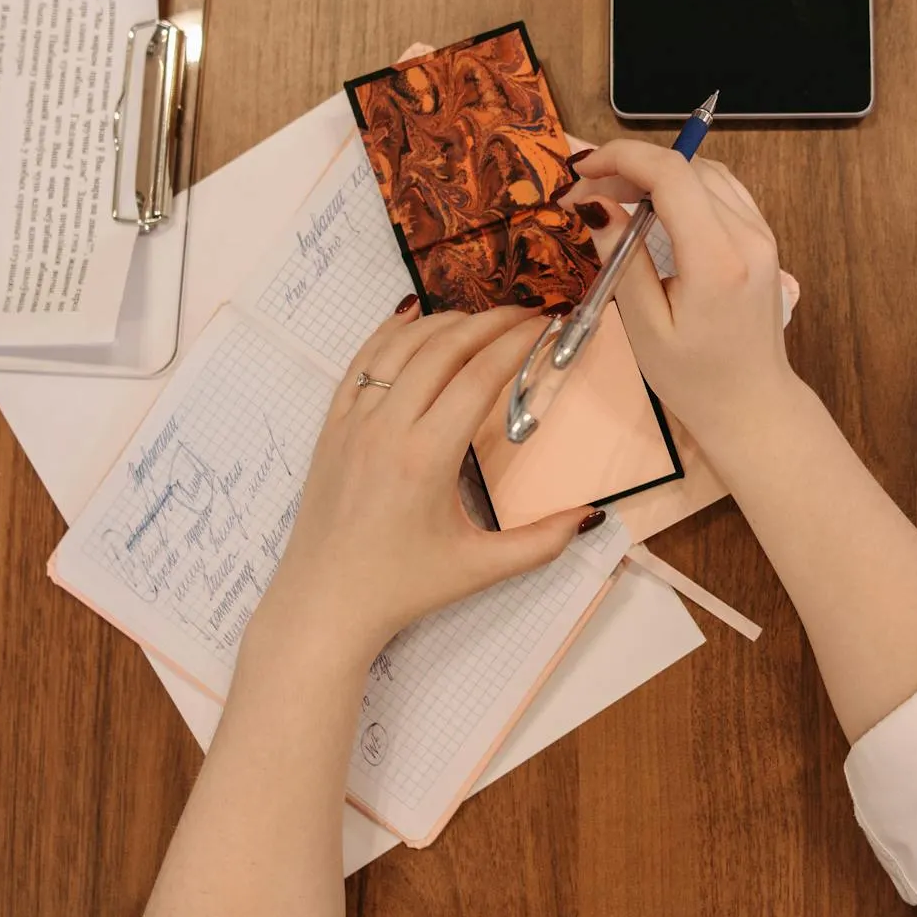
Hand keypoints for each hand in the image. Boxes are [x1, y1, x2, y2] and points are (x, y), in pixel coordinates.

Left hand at [254, 301, 603, 663]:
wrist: (325, 602)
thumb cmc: (402, 587)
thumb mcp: (479, 569)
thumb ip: (542, 543)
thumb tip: (591, 517)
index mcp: (426, 457)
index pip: (479, 377)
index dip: (516, 343)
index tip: (544, 326)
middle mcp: (386, 428)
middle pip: (443, 349)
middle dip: (488, 323)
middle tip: (524, 314)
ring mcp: (353, 422)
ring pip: (400, 347)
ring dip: (442, 322)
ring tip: (479, 319)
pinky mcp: (331, 426)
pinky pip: (361, 363)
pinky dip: (389, 333)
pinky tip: (411, 318)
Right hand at [567, 140, 798, 442]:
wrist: (752, 403)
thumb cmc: (694, 378)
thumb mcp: (645, 326)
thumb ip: (622, 258)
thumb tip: (595, 204)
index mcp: (717, 259)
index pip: (672, 174)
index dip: (622, 158)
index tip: (581, 171)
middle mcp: (748, 236)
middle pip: (687, 166)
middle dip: (631, 166)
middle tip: (586, 193)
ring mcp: (761, 233)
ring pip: (705, 171)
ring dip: (657, 172)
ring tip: (614, 196)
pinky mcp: (762, 237)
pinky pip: (722, 188)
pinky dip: (683, 184)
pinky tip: (653, 206)